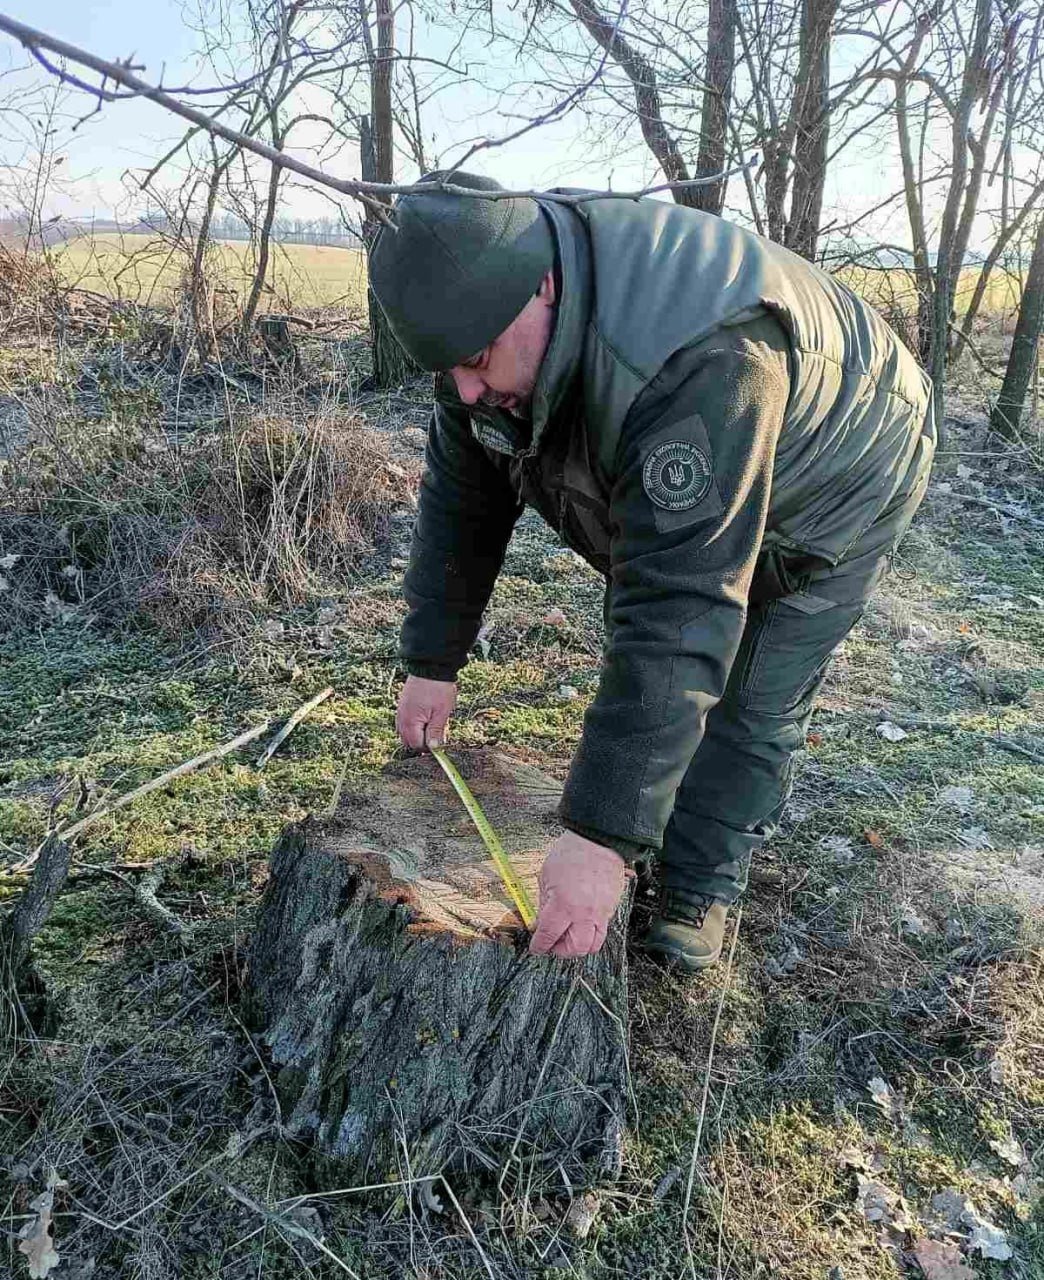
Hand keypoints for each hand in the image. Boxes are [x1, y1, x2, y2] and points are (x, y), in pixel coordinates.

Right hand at [396, 675, 457, 748]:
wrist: (430, 667)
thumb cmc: (438, 688)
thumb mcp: (441, 712)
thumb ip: (436, 732)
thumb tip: (433, 749)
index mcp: (410, 722)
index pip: (416, 745)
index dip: (429, 747)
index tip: (440, 742)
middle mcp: (402, 719)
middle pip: (409, 741)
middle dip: (423, 741)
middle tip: (439, 733)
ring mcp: (401, 712)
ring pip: (407, 732)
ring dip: (419, 733)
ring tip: (434, 723)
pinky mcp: (403, 706)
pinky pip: (406, 722)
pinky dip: (415, 725)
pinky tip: (427, 718)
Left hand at [529, 831, 629, 957]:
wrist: (598, 842)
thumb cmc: (570, 854)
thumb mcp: (546, 876)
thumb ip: (543, 903)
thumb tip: (540, 922)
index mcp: (563, 905)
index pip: (548, 936)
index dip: (539, 946)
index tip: (536, 948)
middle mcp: (583, 914)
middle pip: (574, 948)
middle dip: (560, 951)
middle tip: (552, 944)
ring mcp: (600, 913)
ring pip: (592, 945)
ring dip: (578, 947)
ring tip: (568, 938)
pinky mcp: (611, 909)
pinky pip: (602, 931)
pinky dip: (591, 934)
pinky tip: (581, 925)